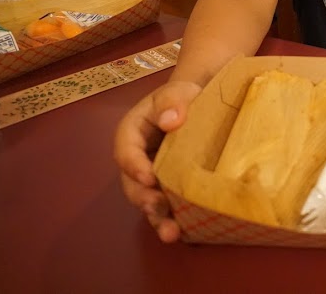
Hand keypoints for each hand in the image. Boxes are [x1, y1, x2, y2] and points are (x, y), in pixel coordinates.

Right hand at [113, 80, 201, 241]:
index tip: (149, 177)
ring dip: (157, 218)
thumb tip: (170, 120)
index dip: (135, 166)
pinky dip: (173, 219)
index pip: (126, 152)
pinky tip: (186, 232)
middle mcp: (137, 160)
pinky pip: (166, 206)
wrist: (199, 106)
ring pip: (148, 200)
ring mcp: (152, 177)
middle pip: (133, 183)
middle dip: (144, 198)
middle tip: (158, 206)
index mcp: (131, 134)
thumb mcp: (177, 92)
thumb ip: (172, 102)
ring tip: (170, 233)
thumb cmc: (183, 97)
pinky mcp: (168, 188)